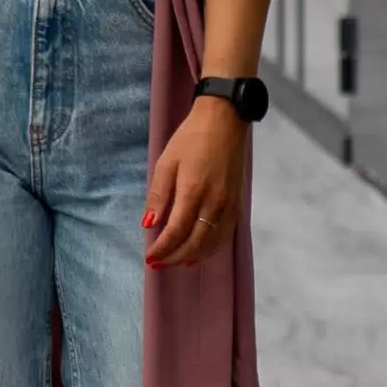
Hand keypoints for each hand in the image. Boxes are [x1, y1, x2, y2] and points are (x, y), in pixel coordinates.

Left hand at [144, 98, 250, 268]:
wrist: (225, 122)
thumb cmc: (190, 139)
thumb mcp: (166, 162)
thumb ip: (158, 195)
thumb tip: (149, 224)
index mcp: (193, 191)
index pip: (176, 231)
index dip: (162, 248)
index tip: (149, 258)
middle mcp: (215, 203)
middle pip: (195, 243)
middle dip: (175, 257)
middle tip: (158, 264)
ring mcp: (229, 205)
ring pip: (212, 243)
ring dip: (192, 256)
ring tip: (175, 262)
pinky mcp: (237, 204)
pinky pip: (224, 235)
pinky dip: (210, 248)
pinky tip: (198, 252)